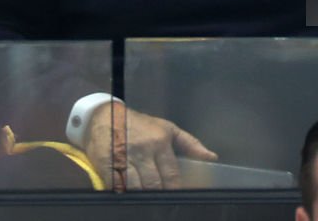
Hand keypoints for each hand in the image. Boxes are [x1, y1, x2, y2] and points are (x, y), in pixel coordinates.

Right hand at [83, 101, 217, 190]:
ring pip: (137, 188)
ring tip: (146, 197)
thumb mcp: (166, 128)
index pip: (171, 174)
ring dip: (142, 194)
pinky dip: (124, 192)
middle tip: (162, 199)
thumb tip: (212, 158)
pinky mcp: (106, 165)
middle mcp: (143, 150)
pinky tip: (129, 193)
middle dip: (159, 193)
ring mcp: (124, 158)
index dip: (175, 188)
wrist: (105, 116)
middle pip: (154, 183)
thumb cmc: (140, 124)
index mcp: (160, 142)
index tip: (178, 196)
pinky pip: (118, 186)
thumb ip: (190, 144)